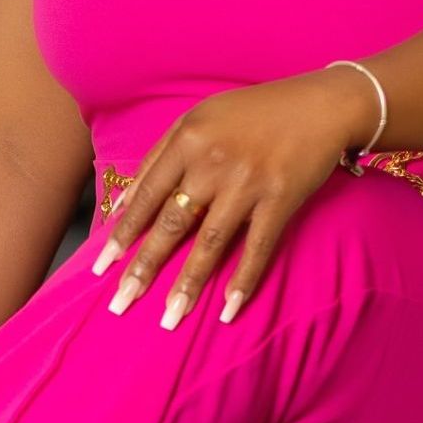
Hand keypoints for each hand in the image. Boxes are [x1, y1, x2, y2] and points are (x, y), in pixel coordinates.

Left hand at [91, 66, 375, 329]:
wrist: (321, 104)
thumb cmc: (255, 111)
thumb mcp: (200, 118)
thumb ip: (160, 156)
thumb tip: (121, 203)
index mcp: (188, 138)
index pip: (146, 195)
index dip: (123, 234)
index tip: (101, 268)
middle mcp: (213, 161)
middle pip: (171, 223)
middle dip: (144, 268)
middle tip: (122, 303)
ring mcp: (249, 181)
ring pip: (210, 242)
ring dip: (189, 284)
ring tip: (170, 318)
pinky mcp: (282, 197)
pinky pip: (258, 247)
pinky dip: (243, 279)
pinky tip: (228, 309)